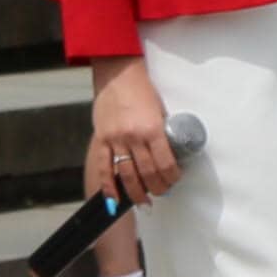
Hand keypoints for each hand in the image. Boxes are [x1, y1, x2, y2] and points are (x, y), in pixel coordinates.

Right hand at [83, 63, 178, 208]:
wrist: (117, 73)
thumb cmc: (141, 89)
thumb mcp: (159, 110)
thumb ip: (161, 133)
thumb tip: (168, 155)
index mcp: (152, 128)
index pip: (165, 163)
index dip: (172, 177)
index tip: (174, 180)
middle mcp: (134, 136)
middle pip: (148, 173)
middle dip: (157, 188)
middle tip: (162, 192)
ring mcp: (116, 139)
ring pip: (127, 175)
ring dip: (137, 193)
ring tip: (144, 202)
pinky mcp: (102, 139)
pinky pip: (104, 168)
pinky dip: (109, 186)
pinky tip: (114, 199)